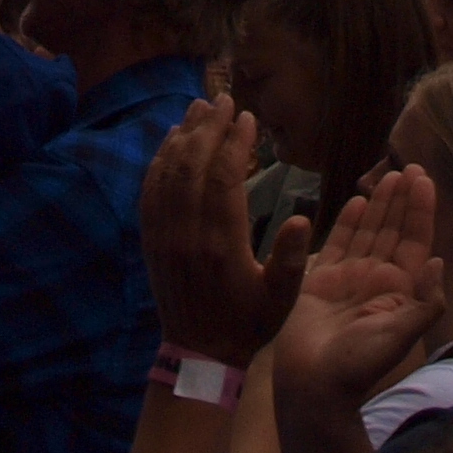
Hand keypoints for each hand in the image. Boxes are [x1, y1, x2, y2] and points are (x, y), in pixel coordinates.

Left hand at [138, 98, 304, 367]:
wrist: (200, 354)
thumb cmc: (248, 324)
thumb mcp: (281, 299)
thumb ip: (292, 258)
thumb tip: (303, 216)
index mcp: (221, 244)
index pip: (224, 178)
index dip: (235, 142)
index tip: (247, 117)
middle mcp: (187, 234)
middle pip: (193, 165)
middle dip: (208, 127)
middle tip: (223, 98)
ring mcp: (164, 236)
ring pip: (168, 173)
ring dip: (183, 136)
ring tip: (199, 107)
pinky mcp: (151, 240)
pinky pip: (150, 191)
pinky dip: (159, 160)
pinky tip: (171, 141)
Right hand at [275, 166, 447, 414]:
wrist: (314, 386)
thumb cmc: (359, 364)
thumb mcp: (402, 335)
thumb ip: (425, 302)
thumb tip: (439, 262)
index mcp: (400, 291)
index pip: (416, 241)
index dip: (421, 211)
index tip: (426, 180)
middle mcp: (377, 280)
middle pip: (393, 231)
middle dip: (403, 200)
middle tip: (411, 167)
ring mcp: (350, 279)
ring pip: (368, 232)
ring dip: (379, 205)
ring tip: (388, 177)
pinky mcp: (322, 281)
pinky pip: (338, 244)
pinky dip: (347, 223)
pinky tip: (356, 202)